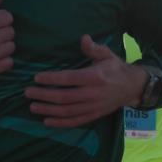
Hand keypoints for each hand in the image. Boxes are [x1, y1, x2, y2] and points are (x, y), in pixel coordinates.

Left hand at [24, 35, 148, 127]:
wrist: (133, 87)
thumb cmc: (116, 68)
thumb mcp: (107, 54)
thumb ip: (93, 48)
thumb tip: (83, 38)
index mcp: (94, 77)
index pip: (69, 78)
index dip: (52, 79)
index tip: (37, 78)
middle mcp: (92, 94)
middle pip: (64, 97)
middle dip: (44, 95)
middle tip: (28, 92)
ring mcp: (93, 107)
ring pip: (67, 111)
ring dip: (48, 110)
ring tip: (33, 106)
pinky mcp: (94, 115)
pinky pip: (75, 121)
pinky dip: (60, 123)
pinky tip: (47, 121)